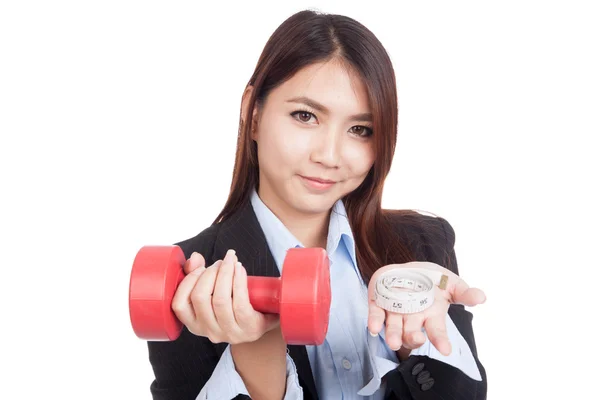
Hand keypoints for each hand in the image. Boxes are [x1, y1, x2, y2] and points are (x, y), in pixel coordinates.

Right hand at [171, 249, 278, 343]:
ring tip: (231, 261)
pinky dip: (239, 280)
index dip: (189, 281)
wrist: (265, 320)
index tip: (202, 267)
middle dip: (209, 273)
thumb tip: (194, 258)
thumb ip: (198, 274)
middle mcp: (210, 332)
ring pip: (220, 299)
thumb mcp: (214, 293)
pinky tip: (240, 268)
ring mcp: (229, 332)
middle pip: (200, 298)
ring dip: (225, 273)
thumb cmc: (236, 304)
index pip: (179, 304)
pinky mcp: (249, 328)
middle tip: (221, 262)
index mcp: (195, 325)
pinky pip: (240, 302)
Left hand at [367, 261, 485, 355]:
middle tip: (417, 339)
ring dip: (393, 335)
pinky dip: (374, 322)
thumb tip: (482, 297)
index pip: (437, 331)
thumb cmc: (433, 281)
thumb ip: (465, 293)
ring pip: (393, 328)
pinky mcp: (378, 304)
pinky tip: (374, 328)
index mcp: (431, 315)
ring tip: (393, 343)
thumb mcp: (451, 283)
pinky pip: (375, 315)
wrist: (410, 270)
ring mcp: (395, 312)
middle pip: (412, 334)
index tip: (445, 350)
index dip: (441, 340)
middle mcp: (412, 318)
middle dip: (414, 338)